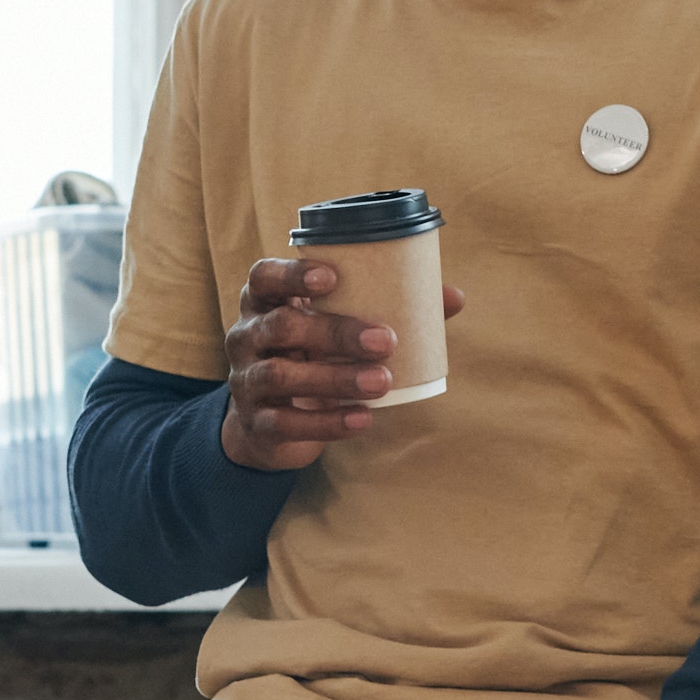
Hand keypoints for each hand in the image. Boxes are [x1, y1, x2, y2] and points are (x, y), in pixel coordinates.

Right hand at [217, 257, 462, 469]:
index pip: (264, 277)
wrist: (271, 425)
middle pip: (281, 326)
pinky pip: (286, 423)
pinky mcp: (256, 424)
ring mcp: (246, 381)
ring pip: (281, 376)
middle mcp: (246, 337)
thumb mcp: (336, 329)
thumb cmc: (313, 357)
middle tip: (386, 341)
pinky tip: (363, 419)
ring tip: (383, 382)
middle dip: (335, 332)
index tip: (333, 277)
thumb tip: (453, 298)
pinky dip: (328, 422)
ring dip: (336, 378)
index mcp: (264, 303)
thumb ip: (387, 309)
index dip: (293, 274)